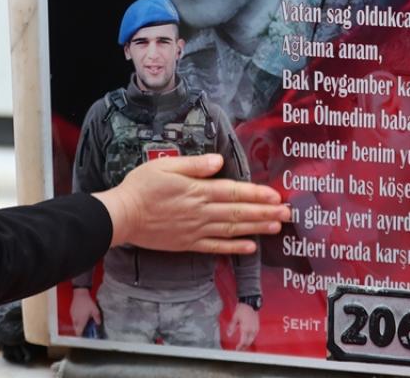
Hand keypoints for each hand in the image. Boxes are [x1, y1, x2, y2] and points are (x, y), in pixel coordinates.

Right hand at [70, 288, 100, 334]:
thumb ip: (97, 318)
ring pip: (74, 324)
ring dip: (78, 325)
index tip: (84, 337)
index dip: (81, 336)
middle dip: (80, 330)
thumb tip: (98, 323)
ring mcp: (73, 316)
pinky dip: (77, 319)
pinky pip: (73, 318)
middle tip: (85, 329)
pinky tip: (81, 316)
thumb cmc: (87, 302)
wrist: (80, 294)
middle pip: (76, 329)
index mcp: (81, 321)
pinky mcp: (71, 312)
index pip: (79, 332)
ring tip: (84, 322)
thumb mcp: (95, 310)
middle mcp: (76, 320)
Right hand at [94, 154, 288, 253]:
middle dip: (265, 212)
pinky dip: (234, 248)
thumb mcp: (165, 166)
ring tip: (276, 227)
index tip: (276, 195)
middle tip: (288, 213)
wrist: (121, 216)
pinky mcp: (188, 243)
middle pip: (239, 212)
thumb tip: (218, 161)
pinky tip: (250, 247)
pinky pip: (216, 247)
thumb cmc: (141, 187)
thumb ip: (194, 165)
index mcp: (197, 191)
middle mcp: (201, 212)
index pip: (234, 192)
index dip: (257, 194)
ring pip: (232, 230)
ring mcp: (196, 230)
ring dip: (256, 228)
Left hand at [227, 302, 259, 349]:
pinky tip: (247, 338)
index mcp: (246, 328)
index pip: (243, 341)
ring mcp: (256, 328)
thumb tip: (229, 334)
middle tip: (239, 349)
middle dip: (244, 347)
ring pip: (252, 340)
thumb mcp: (234, 318)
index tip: (237, 349)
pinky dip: (251, 339)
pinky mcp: (257, 327)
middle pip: (248, 342)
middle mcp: (252, 330)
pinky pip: (254, 336)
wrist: (250, 303)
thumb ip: (231, 327)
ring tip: (243, 345)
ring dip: (247, 343)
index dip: (240, 346)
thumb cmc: (242, 309)